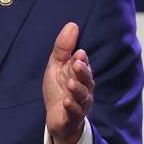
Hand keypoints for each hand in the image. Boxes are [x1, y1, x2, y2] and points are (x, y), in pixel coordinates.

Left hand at [43, 22, 93, 143]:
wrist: (57, 118)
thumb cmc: (59, 90)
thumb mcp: (56, 66)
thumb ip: (63, 48)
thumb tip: (72, 25)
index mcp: (80, 75)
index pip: (83, 65)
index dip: (81, 60)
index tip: (78, 53)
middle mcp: (84, 89)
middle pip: (87, 80)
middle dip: (83, 72)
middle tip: (77, 64)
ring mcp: (80, 104)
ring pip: (82, 96)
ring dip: (77, 89)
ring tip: (69, 83)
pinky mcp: (73, 117)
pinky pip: (75, 112)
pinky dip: (72, 107)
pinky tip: (66, 102)